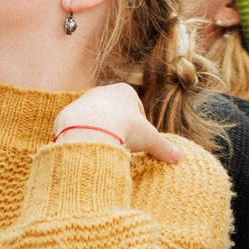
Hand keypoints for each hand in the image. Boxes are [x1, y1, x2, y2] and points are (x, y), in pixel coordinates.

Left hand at [53, 80, 181, 163]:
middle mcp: (104, 91)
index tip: (138, 142)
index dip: (140, 127)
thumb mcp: (148, 139)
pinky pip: (79, 127)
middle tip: (122, 148)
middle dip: (119, 129)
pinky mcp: (69, 113)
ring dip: (101, 133)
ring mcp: (85, 101)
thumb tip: (179, 157)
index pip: (136, 110)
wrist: (88, 129)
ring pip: (96, 119)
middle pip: (115, 113)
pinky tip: (88, 149)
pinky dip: (84, 137)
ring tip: (104, 150)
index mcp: (125, 91)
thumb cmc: (122, 129)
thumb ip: (164, 147)